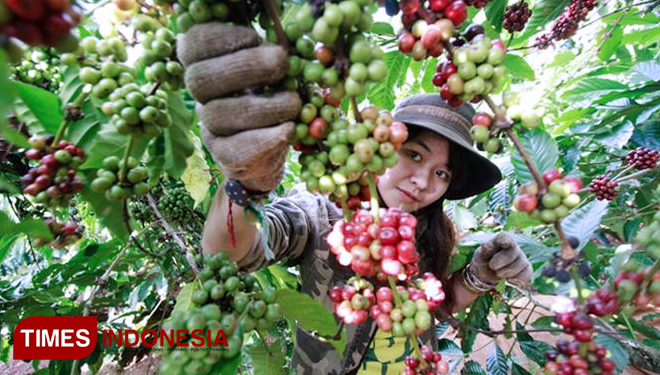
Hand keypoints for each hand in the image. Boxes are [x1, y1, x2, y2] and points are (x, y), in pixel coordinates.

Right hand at [177, 23, 300, 190]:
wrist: (272, 147)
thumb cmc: (273, 92)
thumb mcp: (271, 65)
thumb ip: (267, 50)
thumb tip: (280, 42)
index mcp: (207, 65)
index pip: (192, 45)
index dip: (218, 38)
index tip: (254, 37)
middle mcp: (201, 96)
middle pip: (200, 80)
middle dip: (244, 66)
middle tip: (280, 61)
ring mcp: (209, 127)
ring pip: (218, 115)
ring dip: (264, 106)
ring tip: (294, 103)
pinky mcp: (224, 155)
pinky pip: (236, 150)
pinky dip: (266, 139)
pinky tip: (288, 129)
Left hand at [470, 232, 531, 287]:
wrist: (489, 270)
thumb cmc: (484, 259)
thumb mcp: (480, 255)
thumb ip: (484, 250)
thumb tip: (486, 244)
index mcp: (501, 239)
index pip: (505, 237)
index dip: (505, 239)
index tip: (503, 242)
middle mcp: (514, 246)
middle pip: (514, 252)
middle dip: (503, 261)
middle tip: (492, 266)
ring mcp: (521, 256)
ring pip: (522, 264)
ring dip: (509, 272)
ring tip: (499, 274)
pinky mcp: (526, 267)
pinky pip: (528, 272)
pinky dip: (519, 279)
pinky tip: (509, 281)